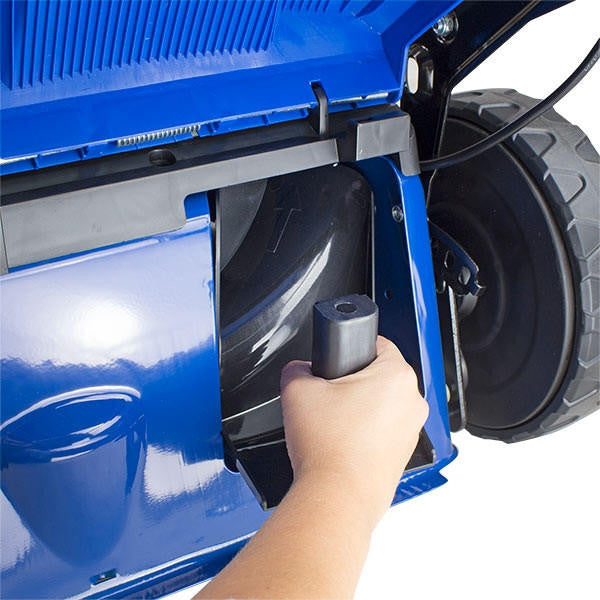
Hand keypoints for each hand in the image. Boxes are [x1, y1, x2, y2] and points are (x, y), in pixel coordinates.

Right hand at [280, 336, 427, 525]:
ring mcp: (411, 431)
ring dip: (360, 408)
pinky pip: (383, 431)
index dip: (350, 349)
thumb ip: (296, 368)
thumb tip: (299, 369)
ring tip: (333, 423)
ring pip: (382, 405)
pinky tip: (342, 443)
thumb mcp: (297, 390)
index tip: (336, 364)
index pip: (377, 343)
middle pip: (380, 375)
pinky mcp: (403, 454)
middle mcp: (412, 401)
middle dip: (353, 381)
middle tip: (328, 396)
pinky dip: (365, 433)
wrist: (336, 498)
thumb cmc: (329, 448)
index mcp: (396, 376)